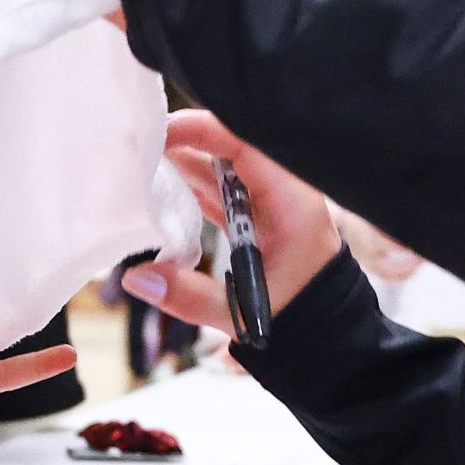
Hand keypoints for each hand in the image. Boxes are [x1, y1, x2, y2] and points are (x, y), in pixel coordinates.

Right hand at [116, 112, 341, 332]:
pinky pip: (224, 189)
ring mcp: (271, 203)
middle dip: (189, 140)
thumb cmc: (296, 319)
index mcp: (292, 205)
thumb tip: (137, 279)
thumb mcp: (243, 311)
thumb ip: (190, 295)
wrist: (327, 334)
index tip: (165, 130)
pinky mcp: (259, 216)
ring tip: (144, 157)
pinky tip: (163, 182)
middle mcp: (284, 194)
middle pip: (233, 149)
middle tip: (144, 139)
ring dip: (187, 162)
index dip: (206, 131)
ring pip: (225, 169)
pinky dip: (195, 185)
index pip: (248, 147)